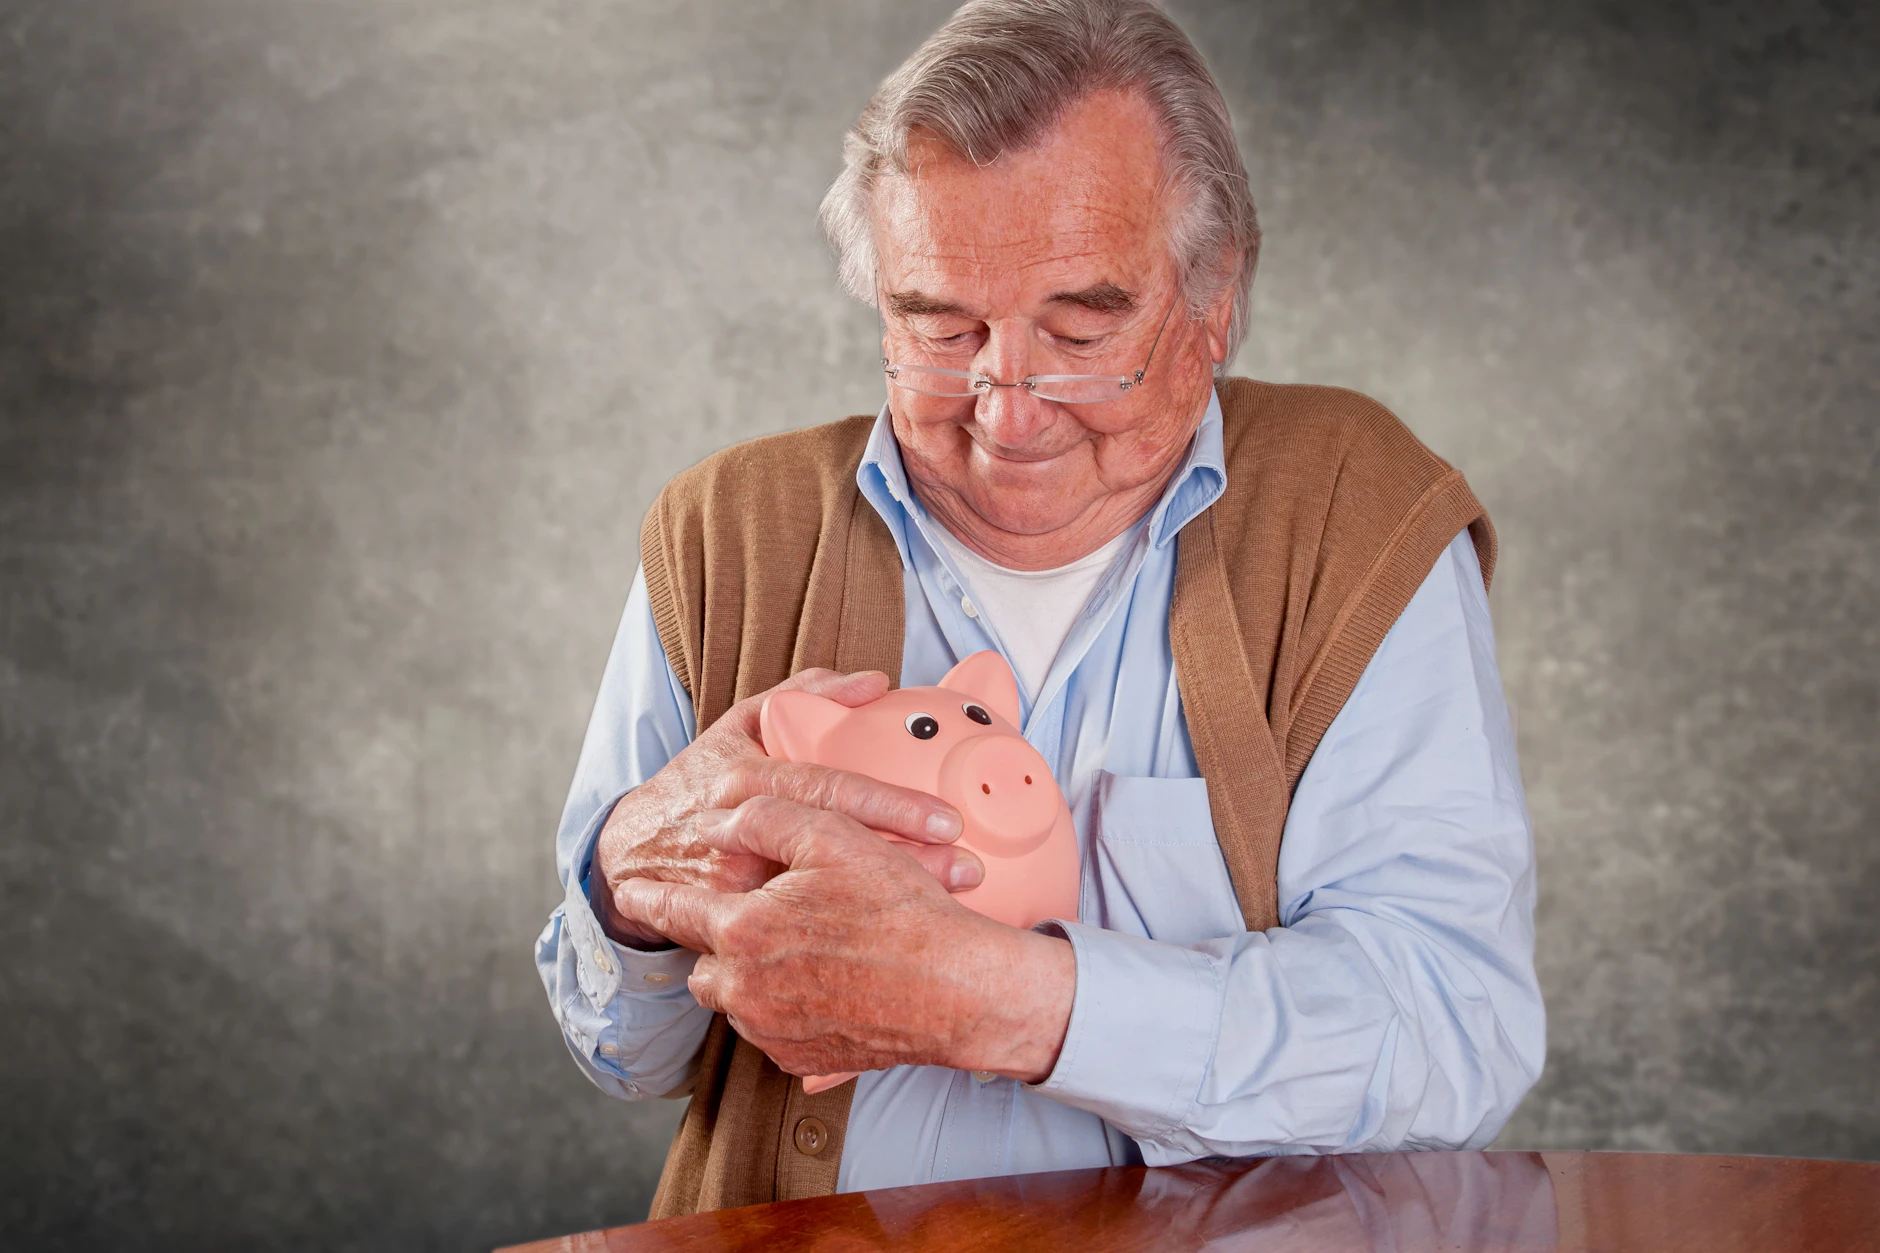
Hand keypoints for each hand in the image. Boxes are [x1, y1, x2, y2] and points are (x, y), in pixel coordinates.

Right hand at [592, 669, 982, 948]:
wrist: (631, 856)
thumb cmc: (699, 782)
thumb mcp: (739, 727)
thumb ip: (804, 696)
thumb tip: (874, 682)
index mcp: (746, 781)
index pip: (829, 791)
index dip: (891, 805)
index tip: (947, 819)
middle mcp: (739, 839)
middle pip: (834, 857)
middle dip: (907, 868)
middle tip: (969, 871)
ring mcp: (733, 897)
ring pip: (822, 909)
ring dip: (886, 915)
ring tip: (950, 917)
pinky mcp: (730, 941)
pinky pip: (798, 949)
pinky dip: (848, 953)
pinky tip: (895, 956)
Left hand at [611, 795, 1075, 1083]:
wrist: (956, 988)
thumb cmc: (900, 910)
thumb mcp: (833, 836)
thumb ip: (763, 818)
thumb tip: (717, 823)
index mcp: (743, 933)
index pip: (676, 914)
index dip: (649, 899)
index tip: (628, 894)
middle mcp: (746, 992)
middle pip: (702, 970)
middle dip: (716, 946)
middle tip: (750, 924)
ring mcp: (774, 1032)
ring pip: (737, 1004)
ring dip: (750, 980)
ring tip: (797, 953)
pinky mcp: (804, 1058)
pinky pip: (776, 1035)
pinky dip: (788, 1012)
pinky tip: (825, 988)